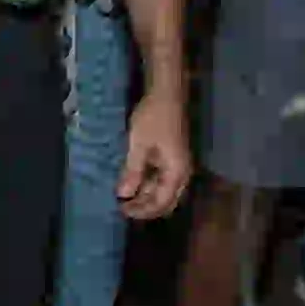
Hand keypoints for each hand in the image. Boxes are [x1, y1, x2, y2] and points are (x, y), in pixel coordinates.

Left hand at [119, 88, 191, 218]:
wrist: (167, 94)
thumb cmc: (153, 118)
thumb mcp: (139, 145)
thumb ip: (132, 171)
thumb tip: (123, 195)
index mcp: (177, 173)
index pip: (161, 202)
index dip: (143, 210)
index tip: (123, 211)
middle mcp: (181, 173)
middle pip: (166, 200)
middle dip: (146, 207)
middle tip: (124, 208)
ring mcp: (178, 164)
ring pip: (163, 189)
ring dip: (146, 195)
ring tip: (125, 197)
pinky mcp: (172, 156)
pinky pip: (162, 178)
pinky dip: (148, 183)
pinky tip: (133, 182)